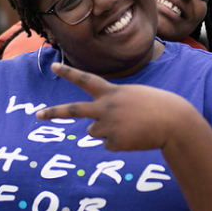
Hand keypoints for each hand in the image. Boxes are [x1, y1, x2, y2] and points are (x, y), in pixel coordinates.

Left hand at [36, 63, 198, 151]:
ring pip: (95, 132)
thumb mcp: (134, 96)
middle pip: (74, 110)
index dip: (69, 72)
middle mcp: (105, 108)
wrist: (173, 122)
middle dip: (54, 113)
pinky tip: (135, 137)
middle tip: (37, 115)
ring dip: (108, 131)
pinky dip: (121, 143)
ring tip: (130, 127)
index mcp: (112, 92)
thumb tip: (93, 130)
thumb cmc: (157, 106)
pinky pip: (109, 145)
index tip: (54, 65)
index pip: (86, 79)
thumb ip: (111, 107)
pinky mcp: (113, 143)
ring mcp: (108, 126)